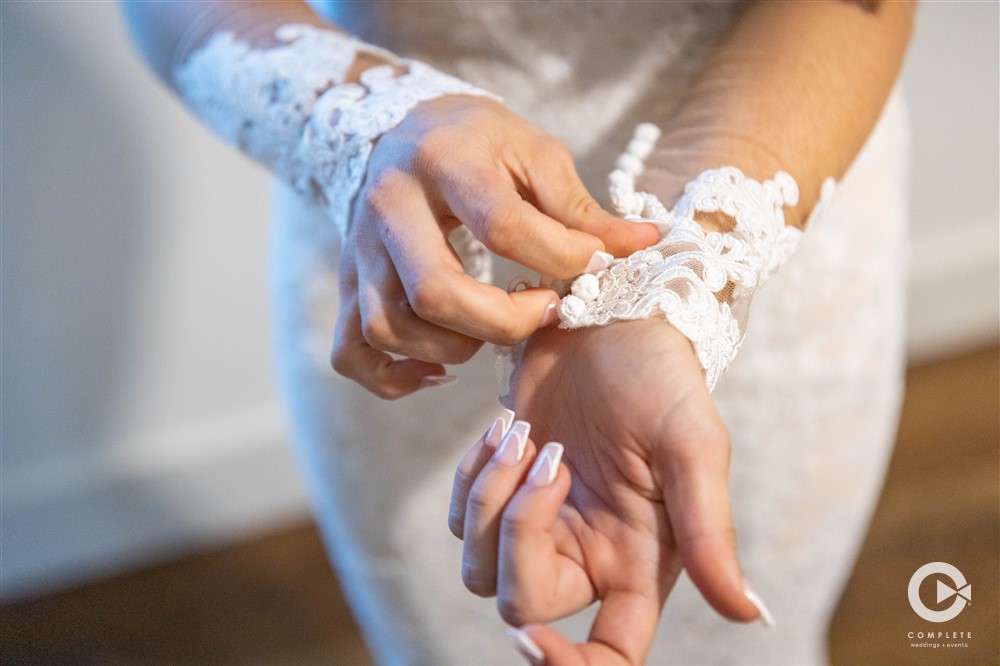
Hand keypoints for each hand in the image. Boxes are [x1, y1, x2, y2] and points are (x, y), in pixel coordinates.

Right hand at [330, 95, 658, 398]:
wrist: (404, 132)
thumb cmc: (480, 144)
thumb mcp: (535, 154)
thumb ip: (581, 207)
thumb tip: (642, 244)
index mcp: (444, 162)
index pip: (504, 227)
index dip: (561, 258)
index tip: (594, 266)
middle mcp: (389, 207)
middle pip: (434, 291)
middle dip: (504, 321)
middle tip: (545, 311)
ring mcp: (360, 251)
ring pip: (391, 328)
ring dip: (453, 348)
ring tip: (494, 331)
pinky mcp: (348, 283)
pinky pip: (352, 352)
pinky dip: (392, 377)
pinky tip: (441, 369)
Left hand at [450, 321, 769, 664]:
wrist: (609, 317)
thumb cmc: (660, 378)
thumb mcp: (692, 447)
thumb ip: (709, 532)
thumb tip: (747, 613)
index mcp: (638, 561)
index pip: (608, 653)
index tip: (531, 642)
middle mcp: (588, 554)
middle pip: (521, 605)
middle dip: (517, 533)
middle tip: (549, 455)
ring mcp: (543, 525)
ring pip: (481, 566)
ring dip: (491, 496)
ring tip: (523, 433)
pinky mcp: (506, 490)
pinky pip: (464, 518)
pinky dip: (476, 475)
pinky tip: (507, 429)